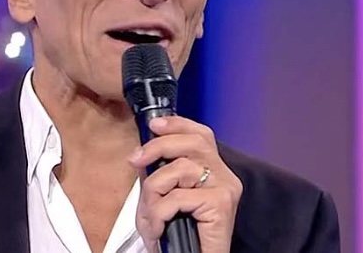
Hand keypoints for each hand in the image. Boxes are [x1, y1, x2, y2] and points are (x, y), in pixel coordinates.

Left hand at [129, 116, 243, 252]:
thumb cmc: (176, 237)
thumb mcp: (161, 199)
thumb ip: (157, 175)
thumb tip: (143, 153)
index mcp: (214, 171)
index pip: (201, 135)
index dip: (178, 124)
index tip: (154, 125)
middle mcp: (225, 177)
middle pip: (194, 142)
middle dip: (159, 146)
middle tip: (137, 159)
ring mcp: (226, 190)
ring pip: (182, 168)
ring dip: (155, 189)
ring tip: (151, 213)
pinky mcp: (221, 206)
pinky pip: (179, 197)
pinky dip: (160, 211)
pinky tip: (158, 226)